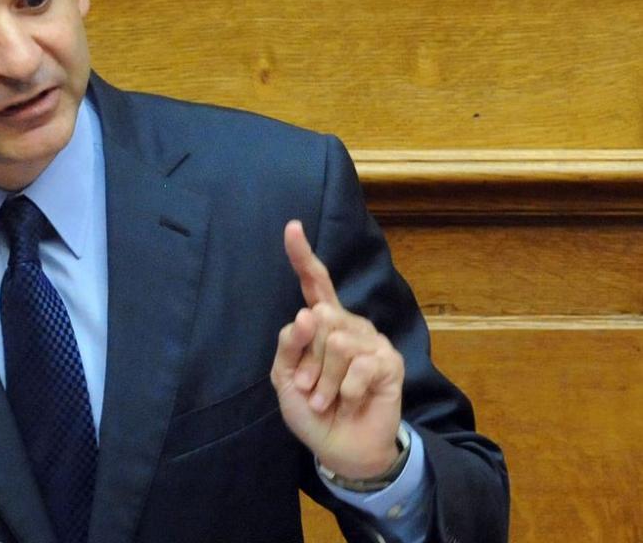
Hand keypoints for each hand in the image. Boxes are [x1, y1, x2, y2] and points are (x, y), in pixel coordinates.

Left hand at [270, 220, 404, 478]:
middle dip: (308, 361)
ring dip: (325, 381)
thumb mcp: (286, 379)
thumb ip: (289, 346)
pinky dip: (345, 390)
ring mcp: (371, 340)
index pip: (313, 283)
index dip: (302, 255)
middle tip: (311, 388)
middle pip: (318, 320)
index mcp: (321, 323)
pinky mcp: (389, 362)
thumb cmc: (312, 408)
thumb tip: (307, 313)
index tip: (292, 226)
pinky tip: (351, 400)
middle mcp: (348, 324)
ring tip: (329, 397)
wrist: (340, 448)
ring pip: (337, 343)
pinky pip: (358, 366)